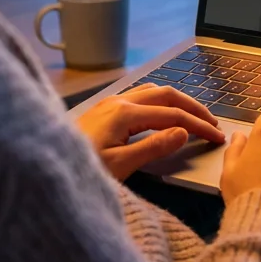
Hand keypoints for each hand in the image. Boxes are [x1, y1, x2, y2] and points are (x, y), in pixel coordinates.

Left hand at [77, 83, 226, 180]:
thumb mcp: (120, 165)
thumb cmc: (79, 169)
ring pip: (153, 92)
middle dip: (193, 107)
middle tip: (212, 123)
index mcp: (125, 114)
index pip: (173, 115)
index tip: (216, 136)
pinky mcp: (103, 110)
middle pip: (166, 94)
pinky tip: (163, 113)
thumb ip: (154, 147)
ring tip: (193, 116)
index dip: (199, 125)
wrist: (44, 164)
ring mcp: (109, 103)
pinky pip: (140, 97)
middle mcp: (118, 102)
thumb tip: (183, 132)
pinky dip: (160, 102)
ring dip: (177, 101)